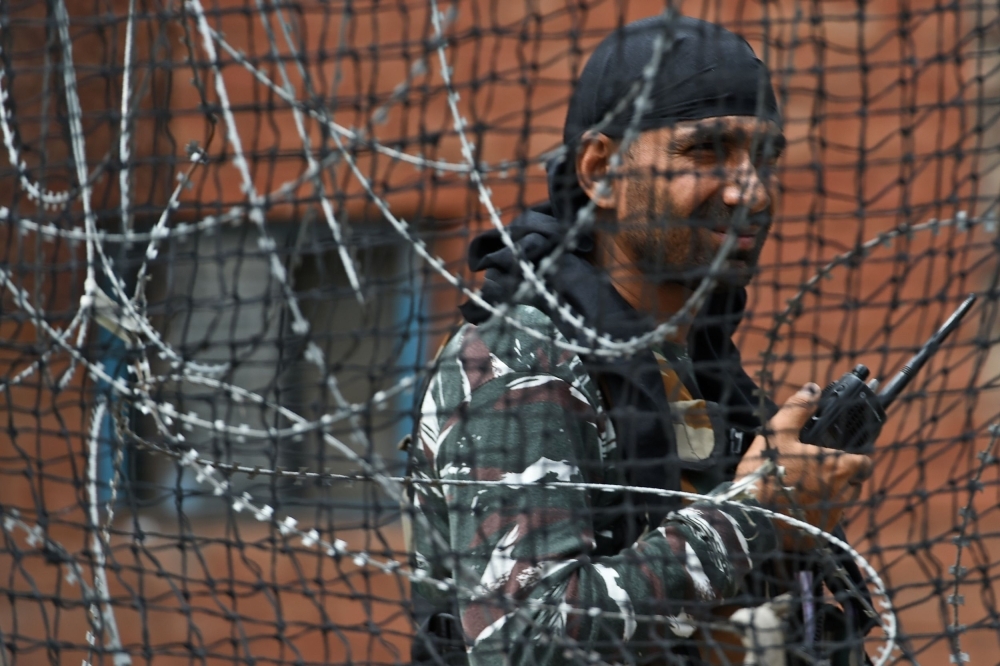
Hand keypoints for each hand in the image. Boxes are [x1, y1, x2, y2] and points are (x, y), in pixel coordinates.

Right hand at [733, 383, 872, 548]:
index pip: (865, 462)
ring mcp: (833, 517)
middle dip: (840, 476)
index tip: (839, 455)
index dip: (856, 458)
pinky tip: (795, 506)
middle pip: (853, 483)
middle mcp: (844, 494)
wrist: (751, 519)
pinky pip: (825, 520)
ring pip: (840, 502)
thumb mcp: (778, 433)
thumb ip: (798, 409)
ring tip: (803, 488)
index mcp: (840, 467)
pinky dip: (815, 513)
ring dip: (829, 495)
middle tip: (814, 469)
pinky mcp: (820, 535)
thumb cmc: (767, 473)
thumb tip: (812, 389)